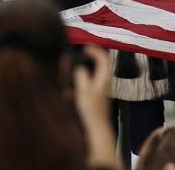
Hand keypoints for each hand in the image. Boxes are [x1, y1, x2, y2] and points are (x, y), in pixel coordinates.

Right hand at [72, 46, 118, 169]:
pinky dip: (79, 86)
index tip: (84, 48)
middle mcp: (105, 81)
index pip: (103, 58)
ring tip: (70, 77)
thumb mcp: (84, 90)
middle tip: (77, 58)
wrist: (96, 127)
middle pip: (98, 65)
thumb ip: (81, 76)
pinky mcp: (96, 96)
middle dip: (87, 61)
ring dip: (81, 74)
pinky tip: (69, 93)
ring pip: (91, 75)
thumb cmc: (91, 109)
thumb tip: (80, 67)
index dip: (95, 50)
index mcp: (104, 77)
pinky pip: (87, 86)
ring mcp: (101, 89)